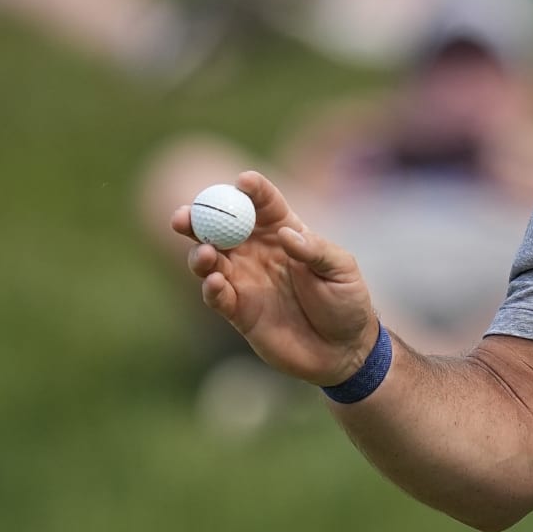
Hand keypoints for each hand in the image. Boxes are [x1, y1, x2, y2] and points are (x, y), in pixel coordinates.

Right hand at [172, 170, 378, 385]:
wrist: (342, 350)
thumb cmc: (347, 302)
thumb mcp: (341, 270)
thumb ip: (315, 250)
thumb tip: (285, 234)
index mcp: (285, 232)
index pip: (264, 204)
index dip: (252, 190)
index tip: (243, 181)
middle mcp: (258, 252)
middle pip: (221, 227)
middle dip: (200, 217)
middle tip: (186, 215)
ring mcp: (245, 281)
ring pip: (210, 260)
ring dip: (200, 253)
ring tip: (205, 253)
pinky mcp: (238, 311)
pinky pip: (216, 296)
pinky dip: (210, 288)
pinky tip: (215, 282)